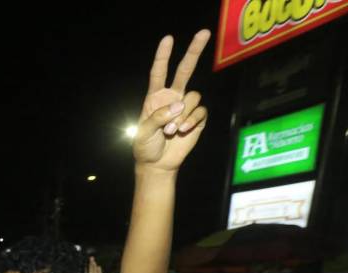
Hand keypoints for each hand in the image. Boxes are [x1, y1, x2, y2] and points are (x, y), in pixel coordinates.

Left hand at [132, 30, 210, 173]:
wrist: (157, 164)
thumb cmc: (145, 147)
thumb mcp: (143, 132)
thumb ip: (158, 117)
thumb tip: (178, 105)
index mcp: (155, 97)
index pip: (159, 72)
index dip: (163, 55)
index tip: (168, 39)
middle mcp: (172, 98)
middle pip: (185, 70)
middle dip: (194, 51)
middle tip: (204, 32)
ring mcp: (186, 107)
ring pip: (193, 97)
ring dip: (182, 114)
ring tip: (170, 130)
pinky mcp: (197, 119)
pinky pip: (200, 111)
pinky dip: (191, 121)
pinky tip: (182, 131)